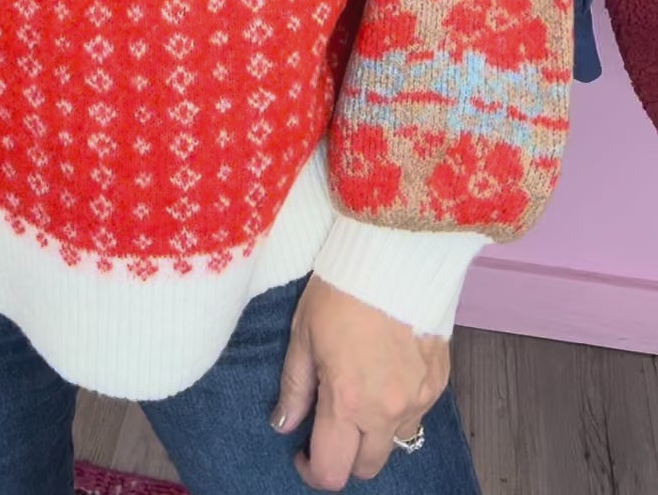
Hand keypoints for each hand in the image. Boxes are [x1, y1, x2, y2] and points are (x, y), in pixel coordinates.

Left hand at [269, 276, 449, 488]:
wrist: (396, 252)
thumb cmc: (342, 288)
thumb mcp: (303, 333)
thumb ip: (295, 387)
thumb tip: (284, 425)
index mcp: (347, 401)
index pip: (333, 471)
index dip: (313, 470)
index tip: (302, 452)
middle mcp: (387, 410)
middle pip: (367, 467)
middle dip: (345, 455)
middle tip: (330, 425)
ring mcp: (419, 398)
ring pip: (395, 443)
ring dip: (375, 433)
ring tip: (361, 396)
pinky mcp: (440, 382)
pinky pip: (418, 414)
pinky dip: (399, 408)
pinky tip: (386, 376)